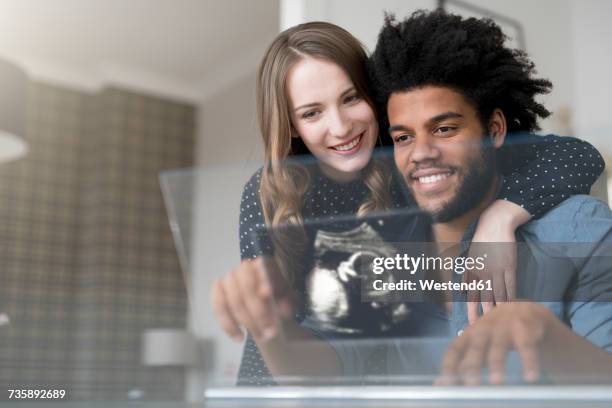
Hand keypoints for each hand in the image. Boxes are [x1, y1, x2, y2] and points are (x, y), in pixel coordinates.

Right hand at [211, 257, 294, 342]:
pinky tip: (240, 337)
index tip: (267, 294)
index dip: (263, 278)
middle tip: (270, 330)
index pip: (263, 266)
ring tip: (260, 336)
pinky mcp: (218, 291)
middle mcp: (246, 267)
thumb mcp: (290, 303)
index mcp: (266, 265)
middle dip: (257, 310)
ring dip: (246, 321)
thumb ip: (288, 303)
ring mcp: (230, 278)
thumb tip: (280, 306)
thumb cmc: (280, 304)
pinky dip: (228, 324)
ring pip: (233, 298)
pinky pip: (218, 307)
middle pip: (246, 285)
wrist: (268, 315)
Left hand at [436, 302, 554, 384]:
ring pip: (499, 347)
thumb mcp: (479, 343)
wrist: (524, 310)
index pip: (455, 350)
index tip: (445, 384)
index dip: (449, 366)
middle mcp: (484, 329)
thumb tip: (441, 385)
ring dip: (497, 364)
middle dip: (472, 366)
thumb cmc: (495, 333)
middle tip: (470, 384)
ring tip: (496, 382)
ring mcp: (504, 328)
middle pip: (476, 348)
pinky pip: (527, 347)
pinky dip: (529, 362)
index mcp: (469, 334)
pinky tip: (531, 378)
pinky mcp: (524, 329)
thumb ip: (464, 362)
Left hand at [467, 199, 529, 322]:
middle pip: (484, 299)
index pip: (471, 297)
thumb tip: (461, 291)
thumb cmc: (481, 242)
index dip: (471, 312)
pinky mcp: (509, 267)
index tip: (471, 326)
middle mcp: (483, 274)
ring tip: (502, 324)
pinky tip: (514, 307)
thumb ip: (466, 276)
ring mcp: (497, 271)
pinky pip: (511, 286)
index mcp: (472, 272)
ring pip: (499, 295)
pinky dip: (512, 297)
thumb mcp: (469, 258)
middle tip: (486, 331)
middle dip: (485, 316)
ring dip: (500, 310)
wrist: (494, 225)